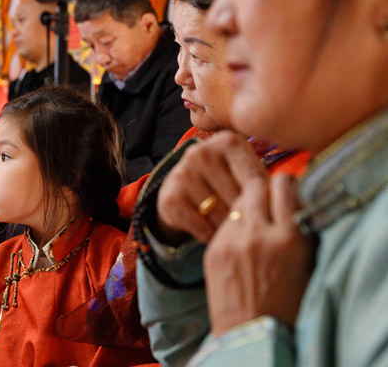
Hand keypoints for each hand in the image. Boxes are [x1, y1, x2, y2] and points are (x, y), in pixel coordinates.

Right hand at [156, 132, 267, 243]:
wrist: (181, 198)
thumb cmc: (225, 187)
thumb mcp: (246, 177)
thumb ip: (268, 182)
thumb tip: (294, 196)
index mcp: (227, 141)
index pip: (255, 178)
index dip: (265, 203)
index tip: (271, 217)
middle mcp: (200, 152)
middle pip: (237, 196)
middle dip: (247, 217)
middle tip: (254, 230)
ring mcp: (182, 174)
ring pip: (219, 213)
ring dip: (229, 229)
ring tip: (236, 233)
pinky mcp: (169, 197)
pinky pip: (201, 226)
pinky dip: (211, 236)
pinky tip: (216, 235)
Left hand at [204, 174, 314, 335]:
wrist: (252, 334)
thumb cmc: (287, 305)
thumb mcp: (305, 263)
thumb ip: (299, 228)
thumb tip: (293, 201)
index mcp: (288, 238)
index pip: (284, 185)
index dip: (286, 182)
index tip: (288, 187)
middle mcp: (257, 234)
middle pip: (256, 185)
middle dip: (263, 187)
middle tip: (268, 196)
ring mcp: (231, 241)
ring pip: (237, 201)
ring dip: (247, 202)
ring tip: (254, 216)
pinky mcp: (213, 249)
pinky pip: (224, 223)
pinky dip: (234, 223)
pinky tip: (240, 236)